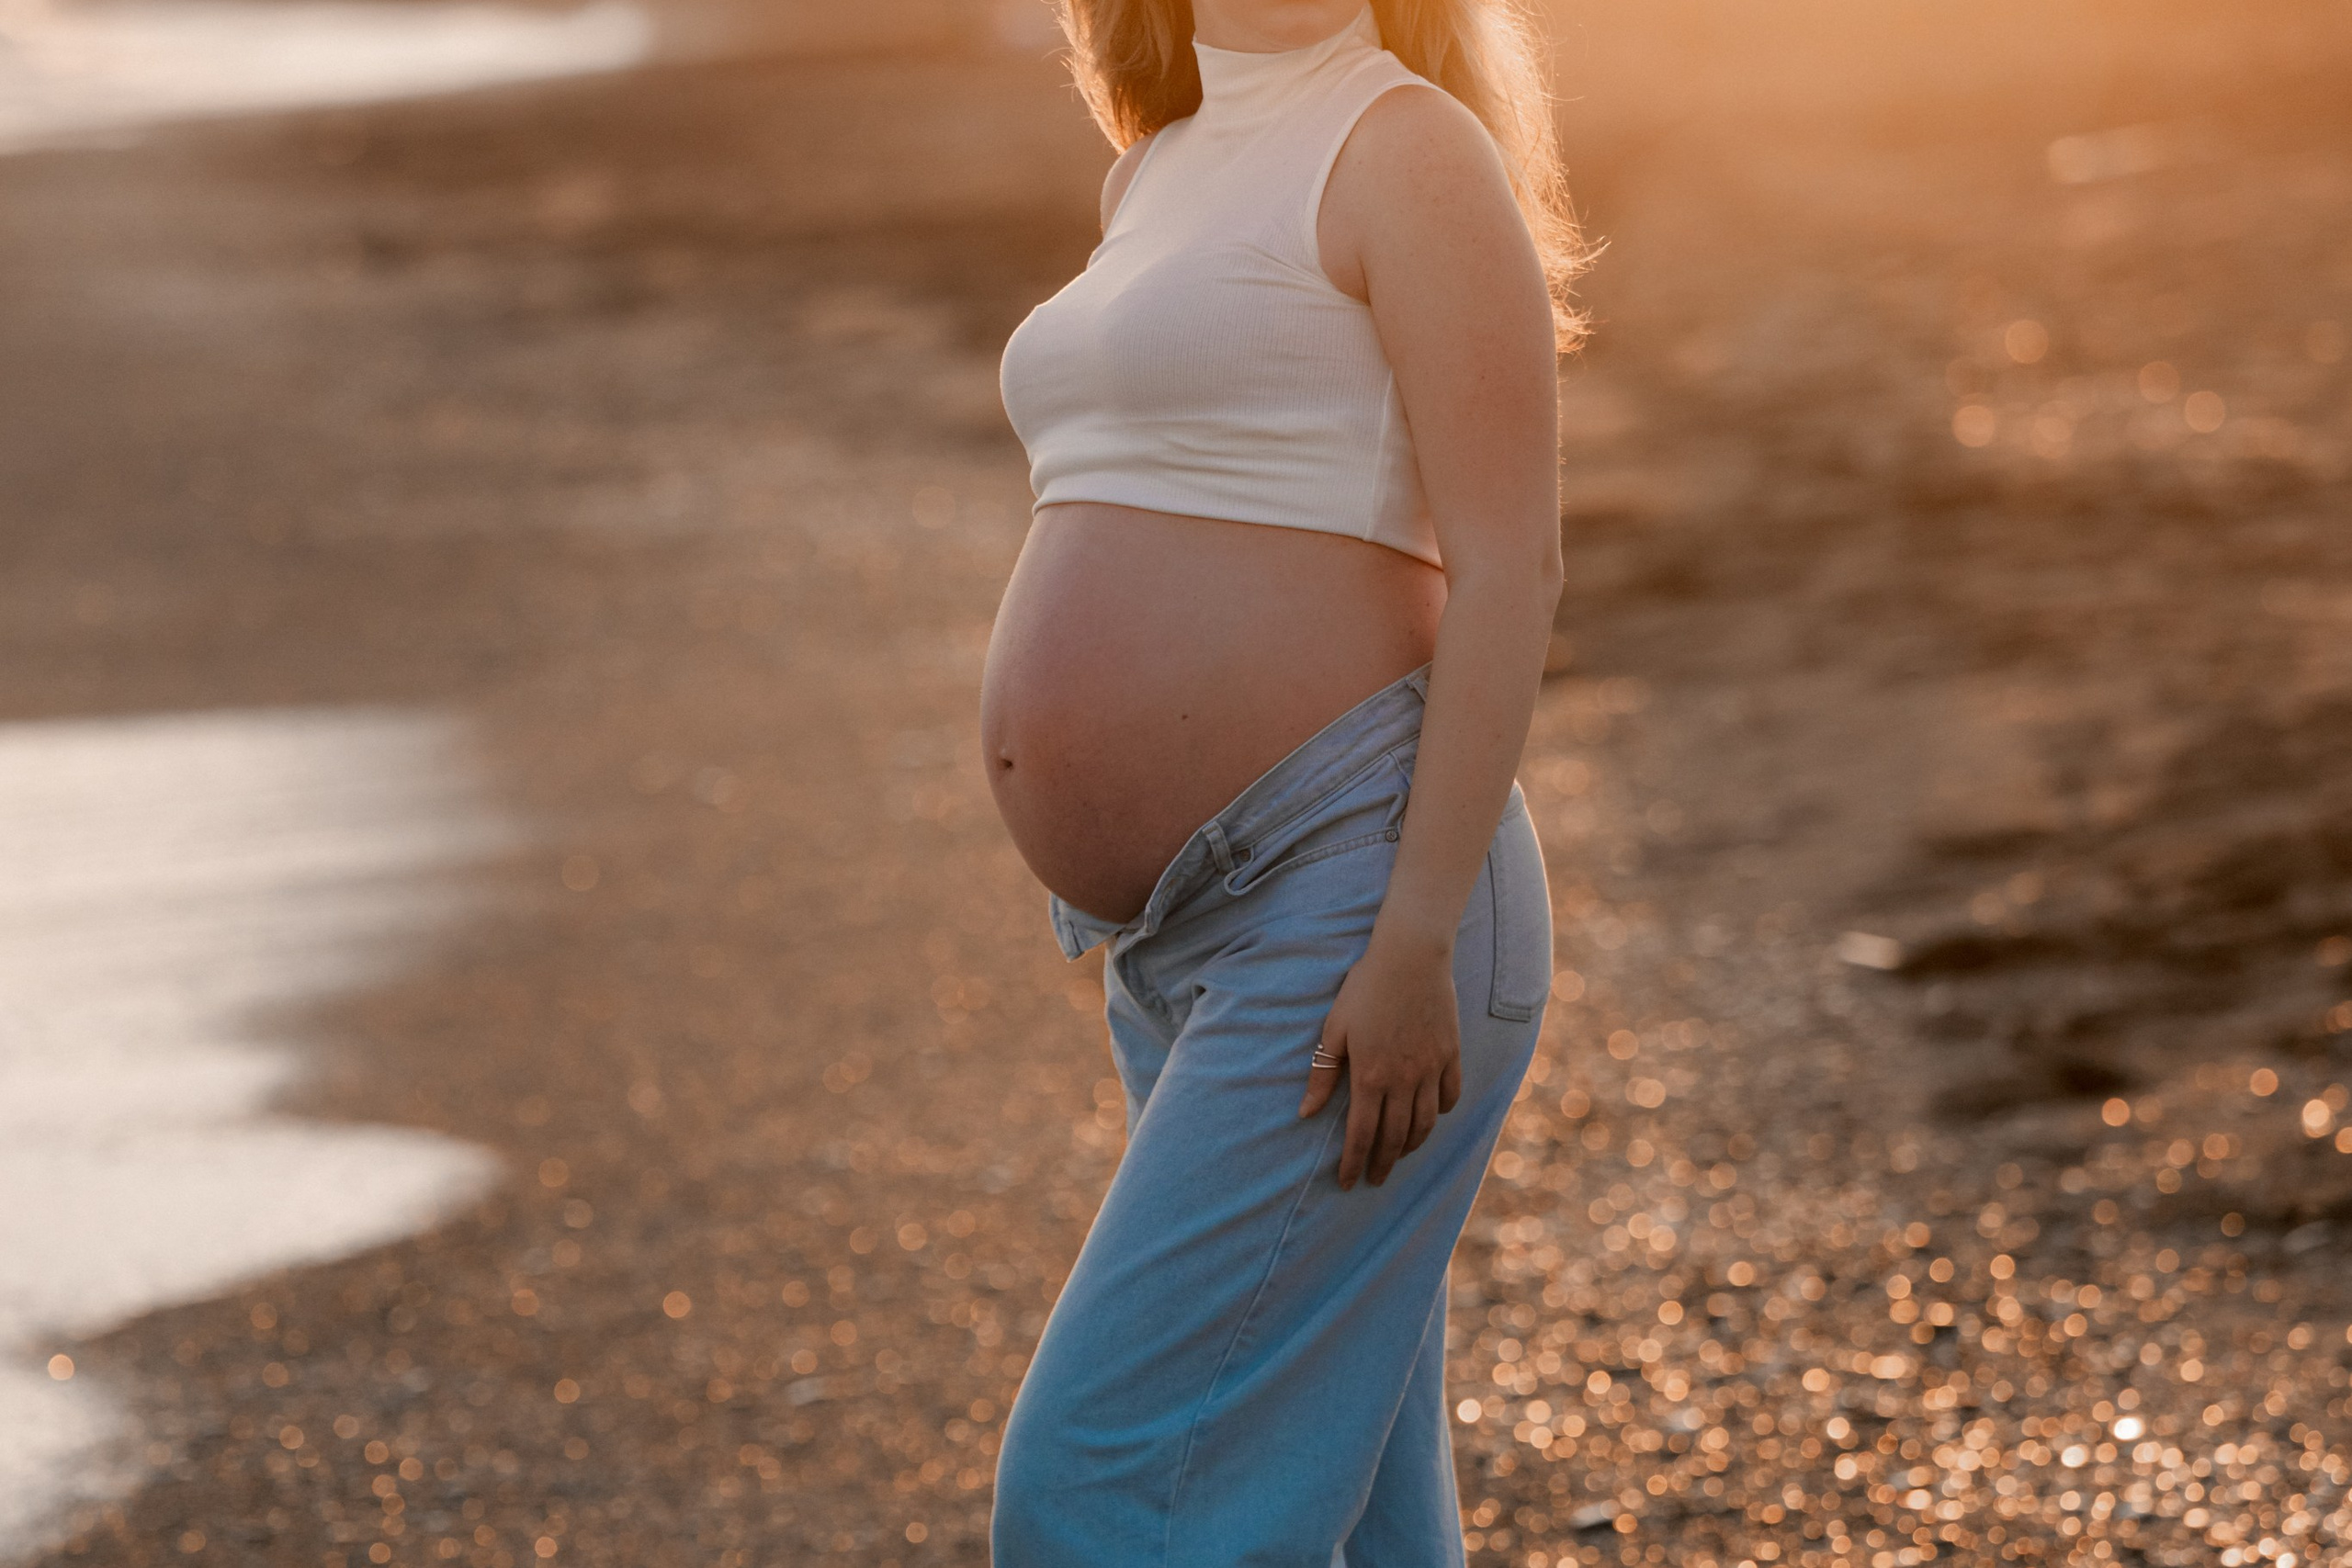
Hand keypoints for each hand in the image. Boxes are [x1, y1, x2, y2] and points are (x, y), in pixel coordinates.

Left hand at [1297, 934, 1461, 1188]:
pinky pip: (1450, 1096)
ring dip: (1411, 1145)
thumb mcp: (1334, 1029)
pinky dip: (1441, 1114)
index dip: (1353, 1163)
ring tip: (1399, 1155)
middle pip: (1395, 1137)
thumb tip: (1305, 1113)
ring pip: (1425, 1123)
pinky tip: (1430, 1119)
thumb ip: (1322, 1074)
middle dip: (1383, 1164)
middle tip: (1375, 1180)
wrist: (1410, 957)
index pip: (1362, 1135)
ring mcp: (1431, 1069)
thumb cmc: (1365, 989)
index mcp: (1370, 1076)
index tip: (1348, 1183)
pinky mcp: (1451, 1055)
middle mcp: (1404, 1080)